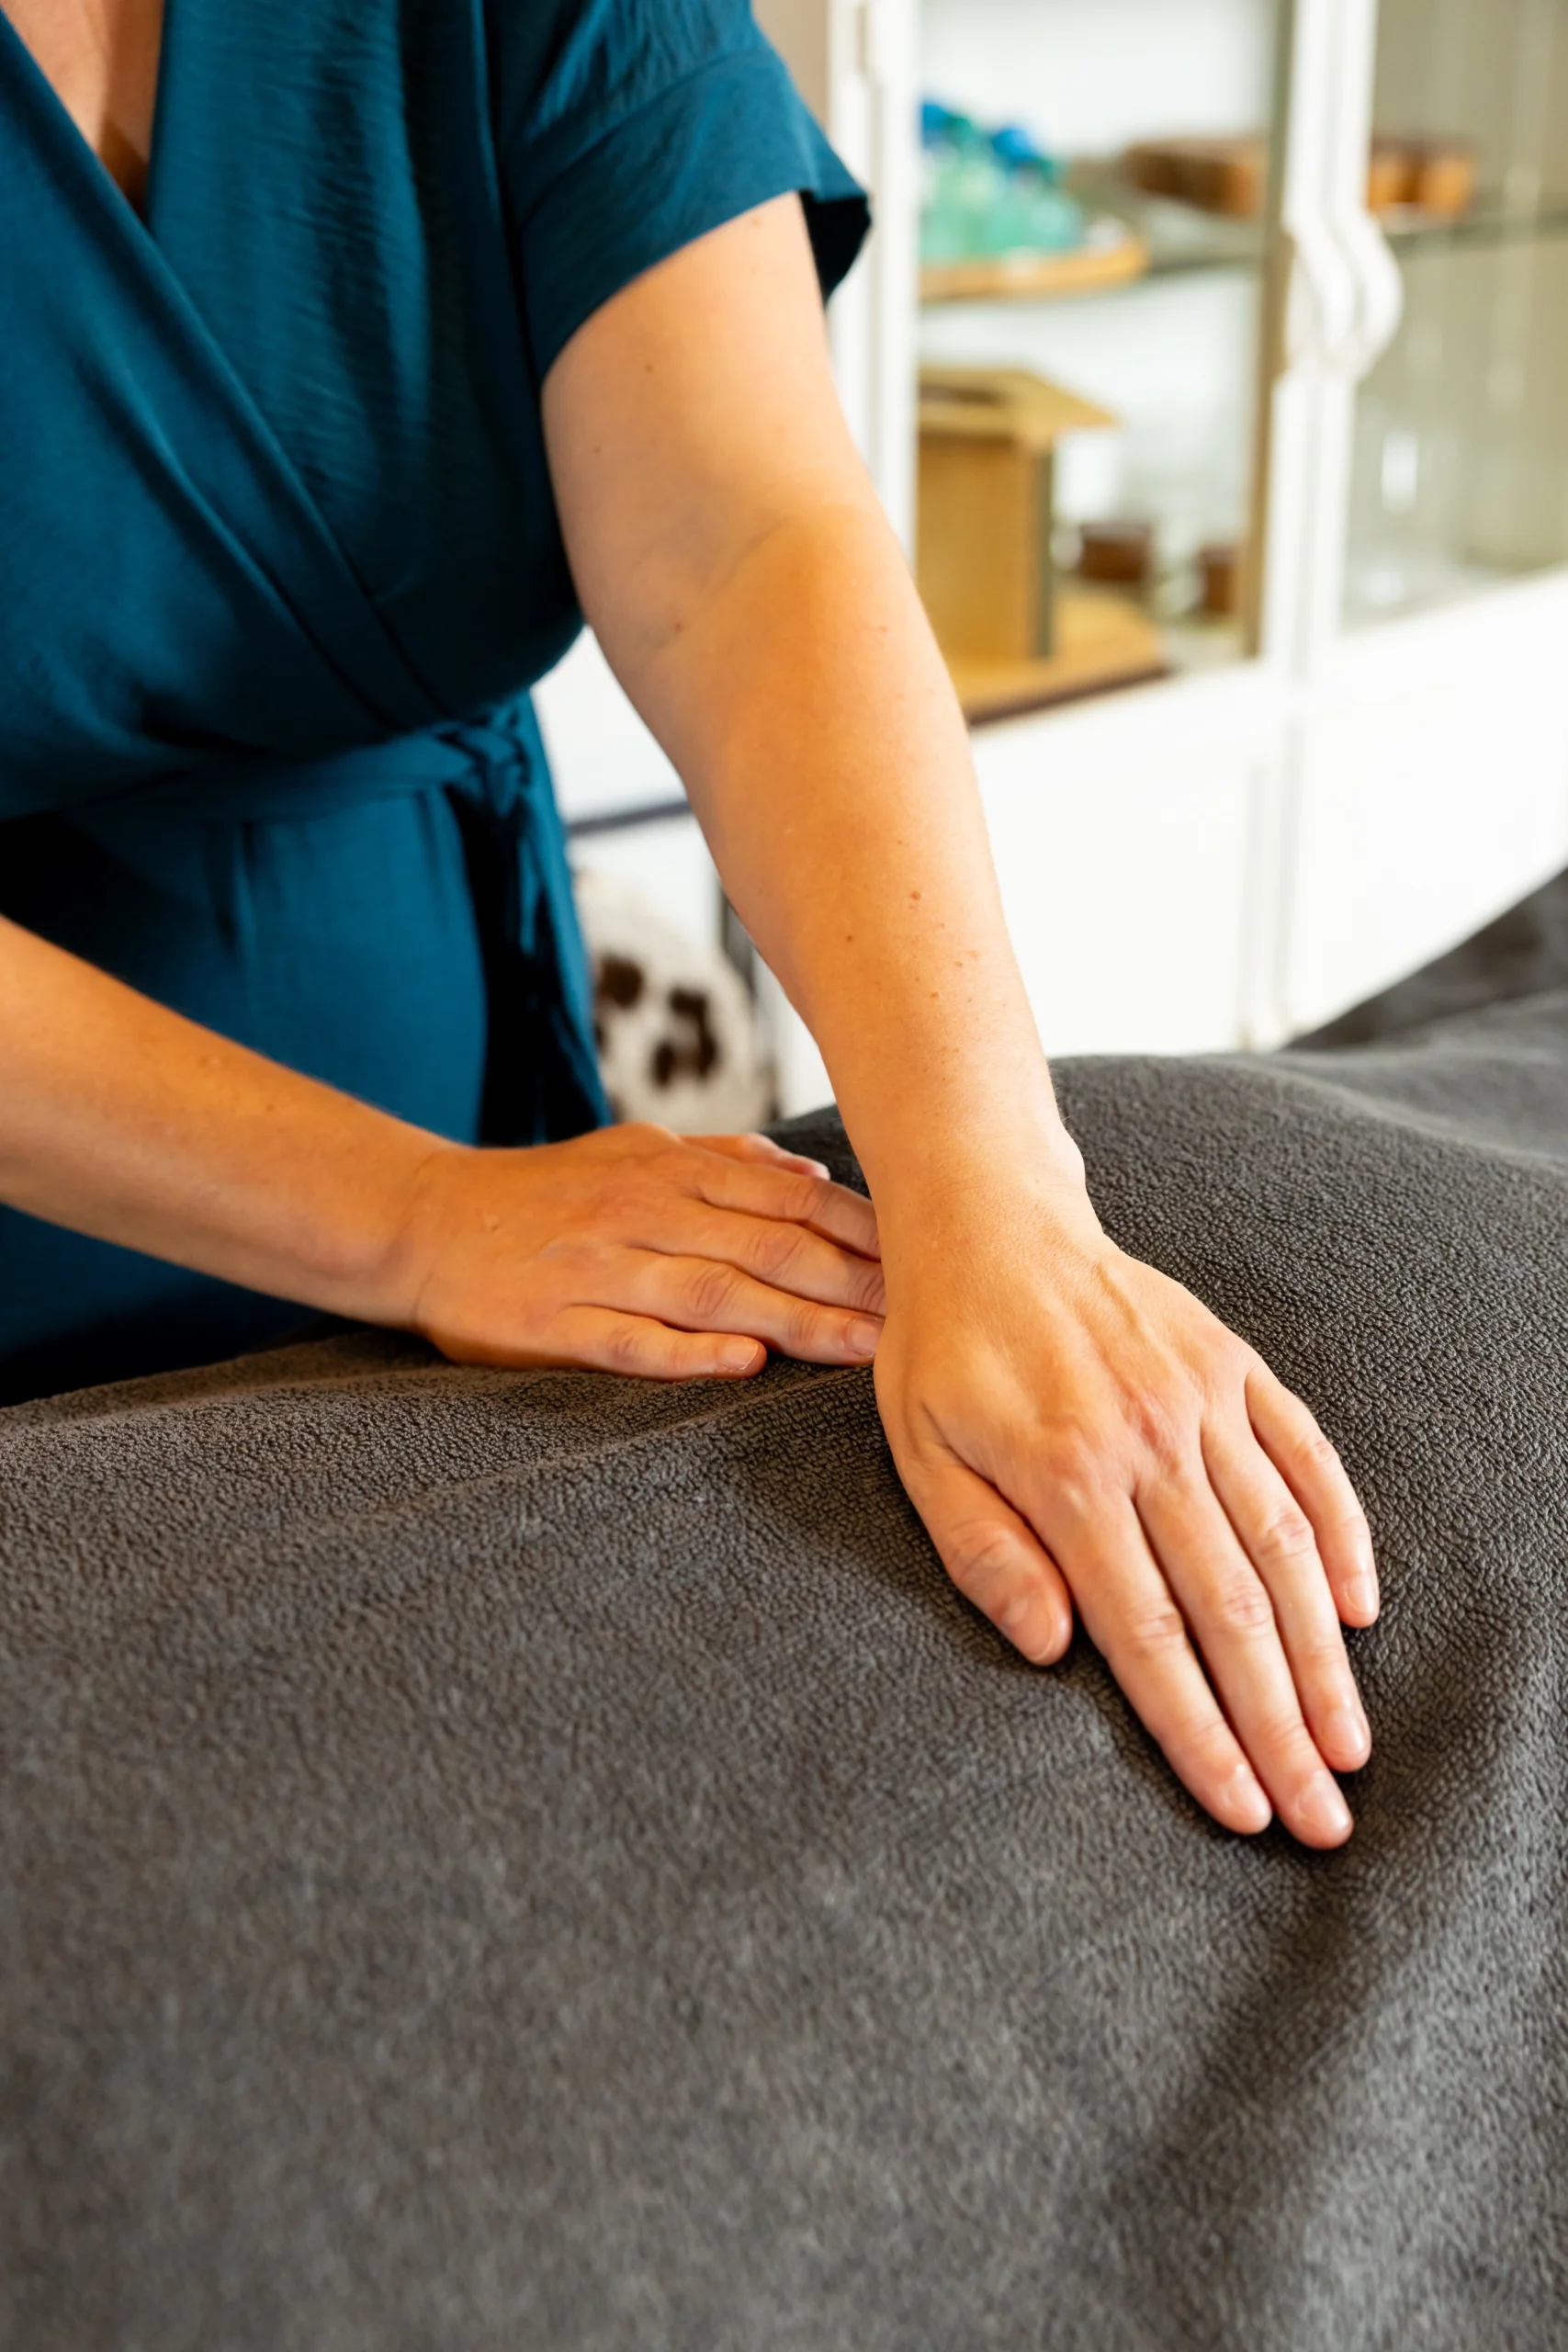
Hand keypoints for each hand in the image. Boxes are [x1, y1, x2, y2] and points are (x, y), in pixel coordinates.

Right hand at [387, 1123, 883, 1378]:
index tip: (931, 1262)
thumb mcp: (632, 1154)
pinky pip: (628, 1340)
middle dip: (853, 1283)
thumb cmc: (542, 1193)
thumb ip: (722, 1161)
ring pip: (714, 1292)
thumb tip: (811, 1172)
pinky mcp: (551, 1323)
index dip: (863, 1232)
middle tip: (926, 1318)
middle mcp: (643, 1213)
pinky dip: (686, 1351)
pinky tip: (742, 1362)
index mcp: (669, 1172)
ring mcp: (598, 1268)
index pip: (789, 1199)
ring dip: (797, 1321)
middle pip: (768, 1247)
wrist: (420, 1219)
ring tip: (865, 1351)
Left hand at [873, 1166, 1378, 1847]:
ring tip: (1350, 1746)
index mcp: (1065, 1472)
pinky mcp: (1235, 1367)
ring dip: (1323, 1657)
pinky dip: (1341, 1535)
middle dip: (1281, 1727)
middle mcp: (1149, 1438)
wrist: (992, 1221)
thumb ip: (983, 1554)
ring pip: (1284, 1547)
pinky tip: (1357, 1611)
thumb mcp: (920, 1454)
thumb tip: (1054, 1649)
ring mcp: (1203, 1399)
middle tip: (1321, 1820)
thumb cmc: (943, 1351)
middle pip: (1232, 1610)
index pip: (1148, 1632)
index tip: (1242, 1811)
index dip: (1198, 1732)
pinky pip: (1308, 1457)